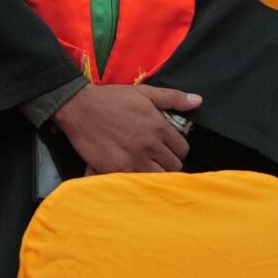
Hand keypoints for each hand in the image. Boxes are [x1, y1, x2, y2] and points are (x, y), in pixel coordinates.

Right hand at [52, 84, 199, 174]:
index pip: (182, 149)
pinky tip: (134, 173)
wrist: (80, 108)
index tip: (168, 146)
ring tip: (147, 166)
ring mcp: (133, 160)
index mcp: (158, 127)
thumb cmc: (112, 100)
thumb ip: (173, 98)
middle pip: (174, 166)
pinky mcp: (117, 171)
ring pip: (159, 178)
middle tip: (158, 157)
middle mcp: (149, 146)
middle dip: (169, 162)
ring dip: (156, 173)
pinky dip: (139, 181)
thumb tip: (197, 101)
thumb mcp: (144, 93)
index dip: (177, 148)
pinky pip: (138, 184)